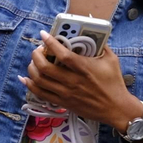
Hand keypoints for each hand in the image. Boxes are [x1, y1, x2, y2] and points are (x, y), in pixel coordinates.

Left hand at [22, 32, 142, 131]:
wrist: (116, 108)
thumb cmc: (115, 83)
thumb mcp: (111, 60)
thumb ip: (101, 46)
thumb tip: (92, 34)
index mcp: (84, 68)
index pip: (63, 55)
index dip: (50, 43)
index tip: (43, 34)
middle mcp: (73, 81)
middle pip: (45, 67)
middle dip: (36, 55)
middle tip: (37, 49)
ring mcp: (66, 93)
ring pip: (40, 80)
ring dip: (32, 68)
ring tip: (33, 62)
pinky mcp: (63, 103)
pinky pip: (41, 94)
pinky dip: (30, 85)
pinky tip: (26, 78)